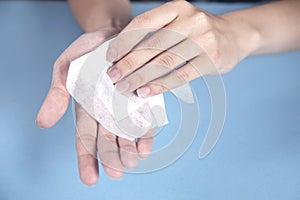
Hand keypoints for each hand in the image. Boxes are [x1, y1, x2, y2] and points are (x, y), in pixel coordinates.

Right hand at [36, 28, 152, 184]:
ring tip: (131, 162)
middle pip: (108, 142)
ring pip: (127, 136)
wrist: (112, 35)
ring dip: (130, 151)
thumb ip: (57, 95)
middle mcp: (107, 114)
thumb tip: (42, 122)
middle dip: (112, 158)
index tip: (90, 179)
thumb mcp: (65, 70)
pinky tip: (145, 147)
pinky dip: (145, 135)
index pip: (85, 140)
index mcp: (86, 111)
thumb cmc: (86, 53)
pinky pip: (145, 121)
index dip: (87, 161)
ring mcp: (125, 109)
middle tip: (117, 171)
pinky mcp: (142, 100)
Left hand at [106, 0, 258, 96]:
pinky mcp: (211, 60)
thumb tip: (124, 58)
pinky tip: (146, 92)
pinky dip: (160, 86)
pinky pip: (180, 76)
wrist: (235, 35)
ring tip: (125, 88)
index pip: (143, 23)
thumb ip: (156, 34)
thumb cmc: (198, 31)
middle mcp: (190, 20)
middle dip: (128, 63)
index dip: (123, 41)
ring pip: (164, 63)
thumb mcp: (179, 21)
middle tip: (114, 77)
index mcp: (177, 7)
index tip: (110, 57)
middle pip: (152, 45)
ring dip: (141, 77)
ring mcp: (203, 40)